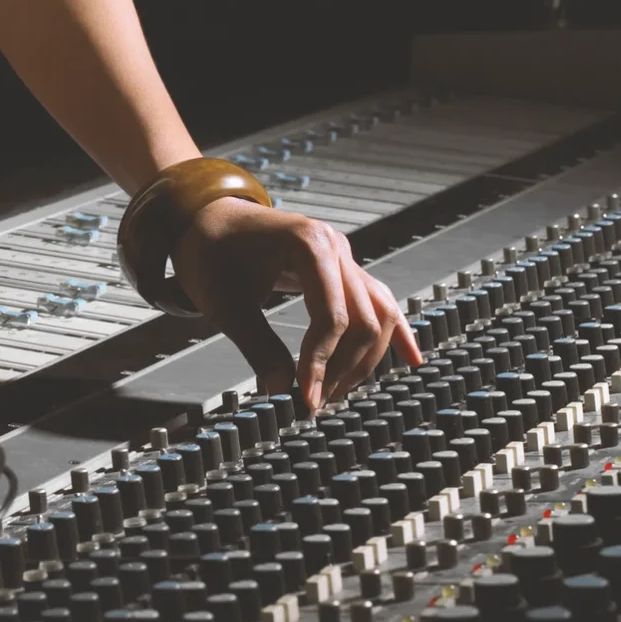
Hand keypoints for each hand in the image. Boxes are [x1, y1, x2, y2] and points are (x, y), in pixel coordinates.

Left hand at [172, 198, 421, 410]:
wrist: (208, 220)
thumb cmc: (211, 252)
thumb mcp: (226, 304)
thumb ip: (258, 347)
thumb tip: (284, 392)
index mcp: (308, 243)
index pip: (332, 316)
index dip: (321, 362)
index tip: (305, 397)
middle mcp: (336, 246)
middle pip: (363, 319)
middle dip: (343, 366)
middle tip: (317, 401)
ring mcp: (344, 256)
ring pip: (377, 314)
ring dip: (363, 358)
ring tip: (336, 391)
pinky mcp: (344, 269)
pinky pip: (378, 301)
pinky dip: (395, 331)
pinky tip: (412, 359)